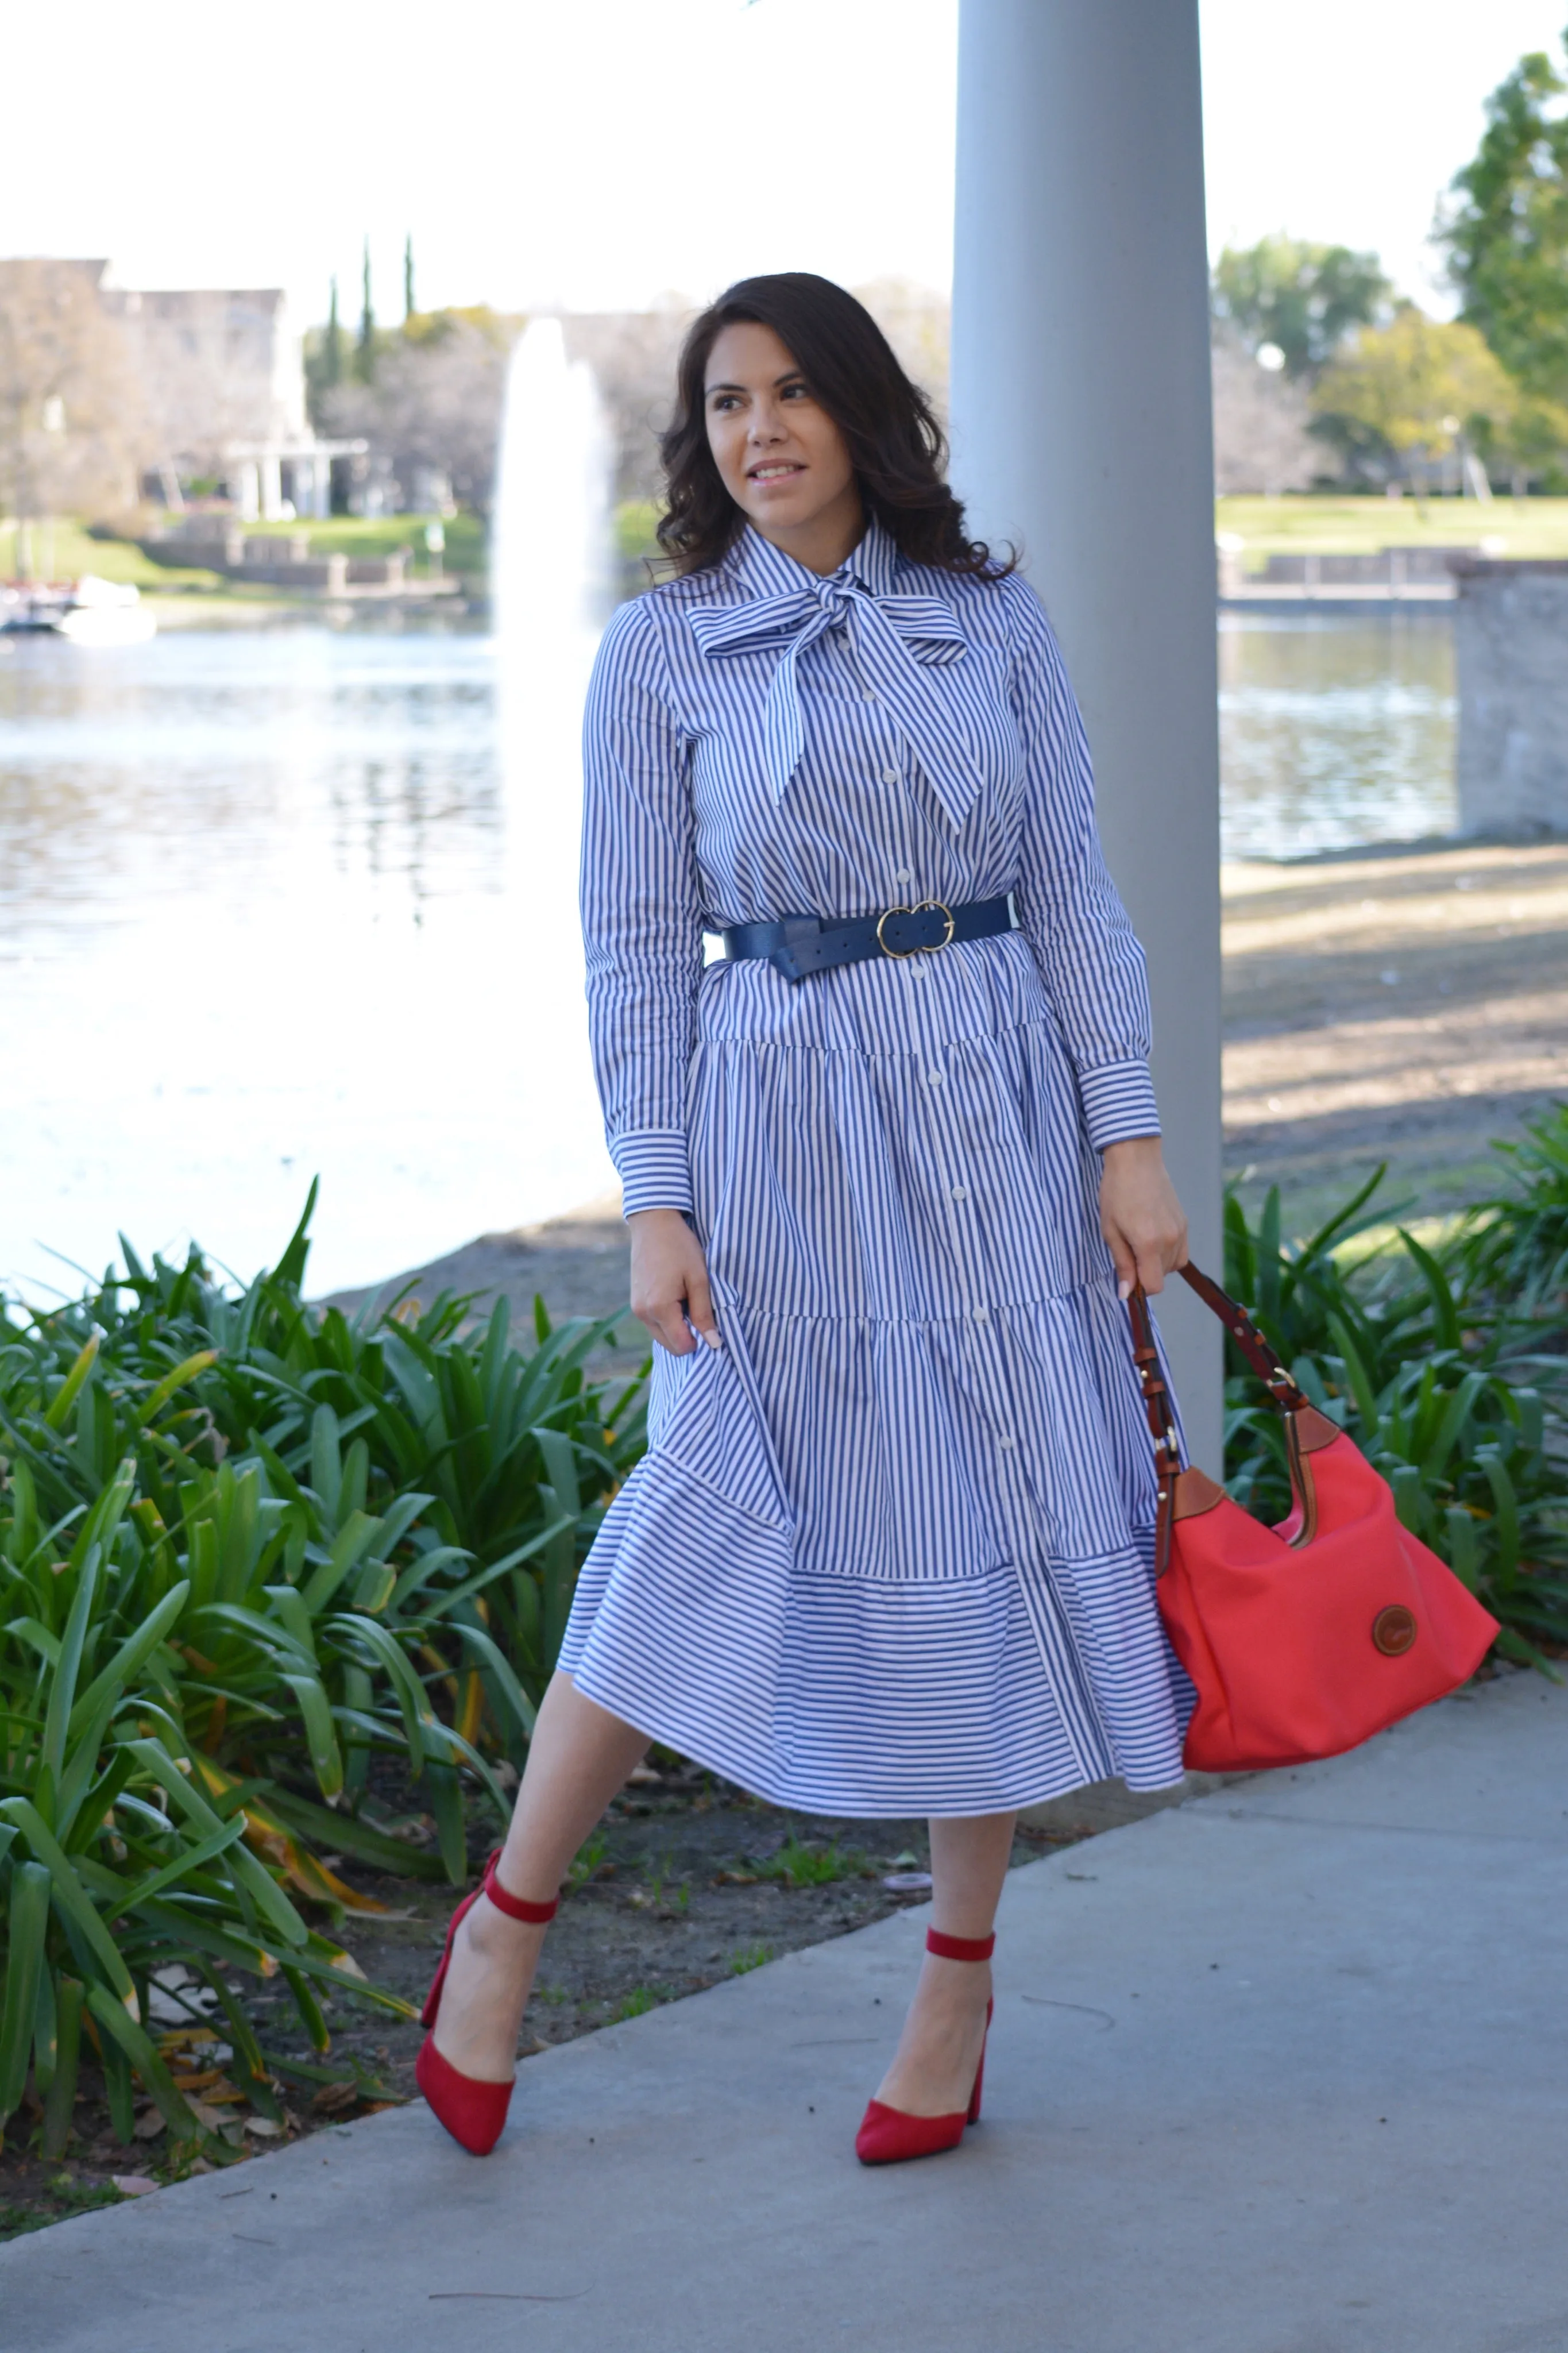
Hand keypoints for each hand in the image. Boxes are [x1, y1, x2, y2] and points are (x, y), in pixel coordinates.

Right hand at [627, 1208, 721, 1355]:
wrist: (653, 1224)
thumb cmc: (680, 1247)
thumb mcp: (699, 1279)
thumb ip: (704, 1314)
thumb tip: (714, 1343)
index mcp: (659, 1308)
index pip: (682, 1346)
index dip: (700, 1341)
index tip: (709, 1322)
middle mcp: (643, 1313)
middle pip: (670, 1346)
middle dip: (687, 1335)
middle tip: (699, 1309)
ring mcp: (636, 1308)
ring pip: (661, 1336)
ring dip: (677, 1327)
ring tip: (686, 1299)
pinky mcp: (634, 1302)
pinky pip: (654, 1323)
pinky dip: (667, 1319)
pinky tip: (676, 1296)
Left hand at [1099, 1136, 1187, 1298]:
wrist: (1136, 1160)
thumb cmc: (1117, 1192)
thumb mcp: (1110, 1231)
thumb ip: (1122, 1264)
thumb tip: (1125, 1293)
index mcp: (1149, 1243)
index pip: (1154, 1286)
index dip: (1139, 1288)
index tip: (1127, 1276)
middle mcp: (1170, 1240)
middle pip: (1162, 1277)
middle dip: (1145, 1272)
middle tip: (1128, 1249)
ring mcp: (1181, 1231)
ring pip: (1173, 1266)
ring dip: (1157, 1263)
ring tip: (1139, 1240)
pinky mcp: (1185, 1223)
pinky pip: (1181, 1252)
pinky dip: (1168, 1253)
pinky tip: (1153, 1237)